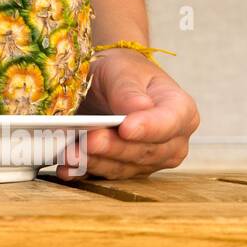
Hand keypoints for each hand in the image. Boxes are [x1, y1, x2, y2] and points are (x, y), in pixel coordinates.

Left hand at [58, 48, 199, 179]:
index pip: (169, 123)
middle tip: (89, 140)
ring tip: (70, 154)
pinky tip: (66, 169)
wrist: (111, 83)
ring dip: (94, 162)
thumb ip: (128, 90)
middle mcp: (172, 142)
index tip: (126, 128)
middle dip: (114, 148)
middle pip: (145, 151)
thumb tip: (138, 109)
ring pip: (123, 167)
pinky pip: (103, 175)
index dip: (148, 128)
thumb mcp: (123, 71)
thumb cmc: (124, 73)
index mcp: (181, 111)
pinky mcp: (124, 170)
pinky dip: (83, 173)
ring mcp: (149, 160)